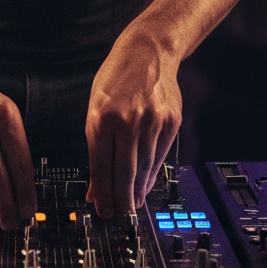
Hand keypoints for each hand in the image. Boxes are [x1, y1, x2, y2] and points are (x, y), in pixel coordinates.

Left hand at [85, 36, 180, 218]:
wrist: (149, 51)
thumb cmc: (117, 78)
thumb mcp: (96, 107)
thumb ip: (95, 146)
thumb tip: (95, 186)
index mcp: (102, 116)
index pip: (101, 165)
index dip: (102, 192)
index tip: (102, 210)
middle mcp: (128, 119)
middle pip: (125, 171)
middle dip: (121, 199)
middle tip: (118, 216)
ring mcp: (153, 120)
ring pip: (144, 167)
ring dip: (137, 191)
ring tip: (131, 205)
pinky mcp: (171, 121)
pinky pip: (160, 155)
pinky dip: (152, 173)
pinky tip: (145, 184)